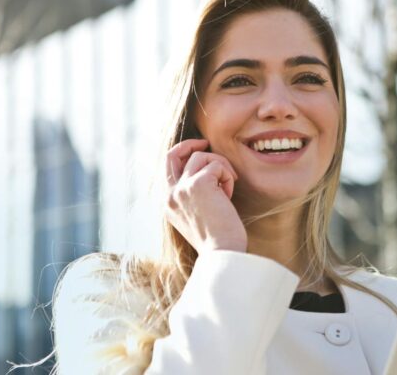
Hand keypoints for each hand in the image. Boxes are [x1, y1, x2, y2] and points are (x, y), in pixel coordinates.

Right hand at [165, 139, 246, 253]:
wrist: (222, 254)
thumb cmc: (217, 240)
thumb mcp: (197, 216)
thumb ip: (192, 196)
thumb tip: (206, 173)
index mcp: (168, 204)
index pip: (167, 168)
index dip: (182, 154)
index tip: (199, 151)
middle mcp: (170, 195)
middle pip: (173, 154)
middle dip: (190, 144)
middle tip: (206, 143)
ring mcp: (182, 188)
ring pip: (201, 157)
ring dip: (220, 167)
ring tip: (227, 188)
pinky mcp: (198, 184)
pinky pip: (217, 165)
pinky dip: (227, 176)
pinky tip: (229, 195)